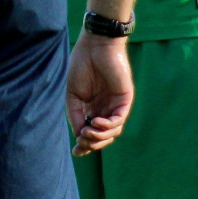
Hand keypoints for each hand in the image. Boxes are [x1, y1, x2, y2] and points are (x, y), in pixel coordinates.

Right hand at [65, 32, 134, 156]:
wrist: (95, 46)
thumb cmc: (81, 66)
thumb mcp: (73, 96)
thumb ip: (75, 115)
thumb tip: (78, 135)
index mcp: (92, 109)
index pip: (91, 134)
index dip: (84, 145)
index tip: (75, 152)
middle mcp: (105, 109)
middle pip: (103, 137)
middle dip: (92, 144)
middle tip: (81, 141)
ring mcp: (115, 105)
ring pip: (113, 132)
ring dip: (99, 136)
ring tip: (87, 131)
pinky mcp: (125, 99)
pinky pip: (119, 119)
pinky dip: (108, 125)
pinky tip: (96, 121)